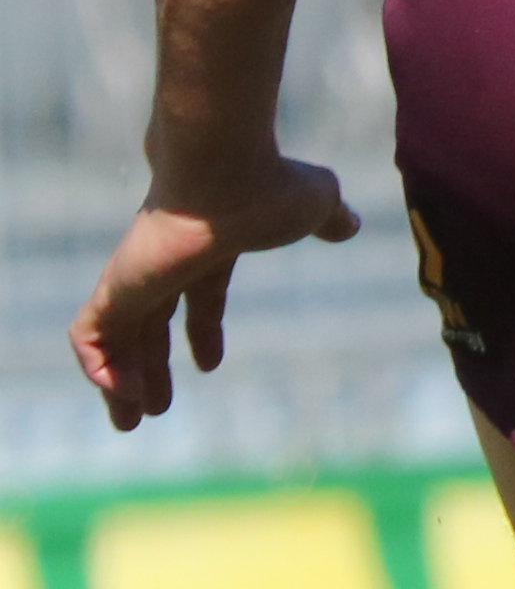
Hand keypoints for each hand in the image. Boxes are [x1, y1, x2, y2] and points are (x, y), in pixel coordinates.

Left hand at [70, 158, 359, 430]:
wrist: (225, 166)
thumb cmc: (271, 184)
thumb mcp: (316, 206)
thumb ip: (327, 220)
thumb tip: (351, 226)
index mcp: (209, 248)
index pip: (198, 296)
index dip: (203, 333)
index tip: (208, 366)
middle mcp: (167, 263)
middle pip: (148, 324)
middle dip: (149, 369)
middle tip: (153, 411)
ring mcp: (137, 275)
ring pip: (115, 338)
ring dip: (121, 383)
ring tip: (131, 423)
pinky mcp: (116, 286)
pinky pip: (89, 336)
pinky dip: (98, 368)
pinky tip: (119, 394)